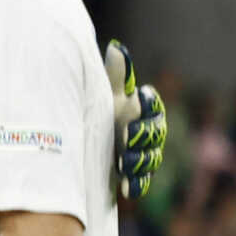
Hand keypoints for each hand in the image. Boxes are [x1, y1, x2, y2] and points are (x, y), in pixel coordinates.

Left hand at [104, 40, 167, 203]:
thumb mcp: (103, 95)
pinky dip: (136, 185)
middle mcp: (145, 132)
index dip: (148, 102)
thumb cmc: (96, 113)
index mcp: (140, 110)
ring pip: (150, 158)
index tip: (139, 95)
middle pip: (154, 133)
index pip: (151, 105)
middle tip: (127, 135)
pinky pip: (141, 183)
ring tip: (124, 162)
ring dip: (140, 160)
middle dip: (143, 134)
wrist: (80, 146)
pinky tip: (126, 188)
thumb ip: (115, 75)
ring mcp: (141, 156)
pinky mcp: (132, 177)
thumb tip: (116, 46)